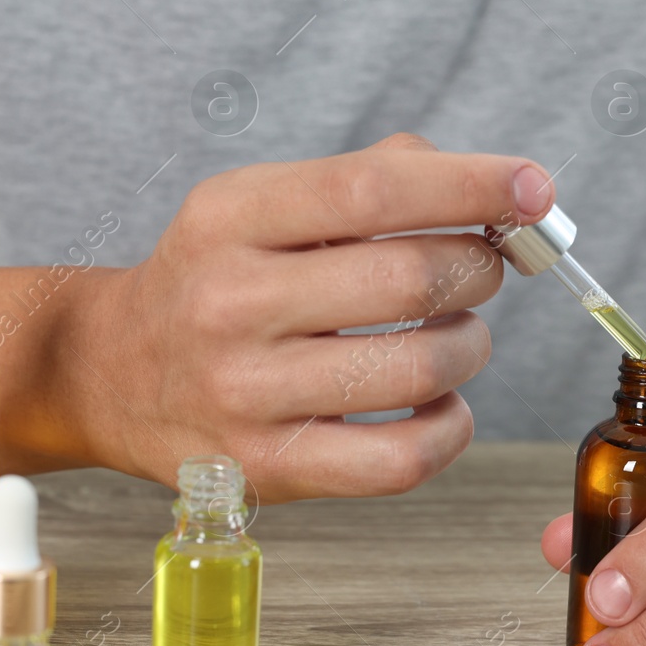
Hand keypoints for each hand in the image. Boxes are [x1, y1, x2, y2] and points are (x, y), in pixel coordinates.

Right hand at [61, 134, 552, 501]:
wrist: (111, 371)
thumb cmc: (214, 278)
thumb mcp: (259, 204)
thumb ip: (367, 177)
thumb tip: (493, 189)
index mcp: (230, 217)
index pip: (370, 191)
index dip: (468, 185)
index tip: (533, 187)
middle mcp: (229, 302)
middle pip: (409, 281)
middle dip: (479, 269)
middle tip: (482, 268)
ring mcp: (245, 394)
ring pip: (418, 370)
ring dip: (470, 346)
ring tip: (456, 335)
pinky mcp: (268, 468)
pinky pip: (399, 460)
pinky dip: (449, 428)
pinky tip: (440, 403)